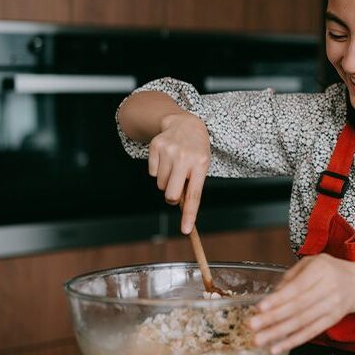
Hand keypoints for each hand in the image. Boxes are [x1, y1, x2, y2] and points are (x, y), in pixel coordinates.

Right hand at [147, 112, 209, 233]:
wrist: (185, 124)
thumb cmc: (196, 150)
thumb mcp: (202, 165)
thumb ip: (193, 184)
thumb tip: (181, 207)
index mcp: (201, 164)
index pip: (194, 195)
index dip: (189, 215)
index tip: (186, 230)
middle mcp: (185, 157)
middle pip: (171, 194)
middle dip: (172, 197)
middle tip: (177, 189)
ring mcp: (169, 151)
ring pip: (161, 184)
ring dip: (166, 181)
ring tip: (175, 167)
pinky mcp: (155, 147)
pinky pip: (152, 173)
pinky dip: (158, 170)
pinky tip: (166, 159)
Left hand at [248, 254, 354, 354]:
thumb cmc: (328, 271)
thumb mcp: (311, 262)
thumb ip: (291, 277)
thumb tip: (271, 297)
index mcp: (321, 269)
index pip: (297, 287)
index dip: (279, 299)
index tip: (260, 307)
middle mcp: (329, 288)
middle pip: (298, 307)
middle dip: (273, 318)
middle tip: (253, 326)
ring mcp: (332, 306)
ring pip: (303, 322)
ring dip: (279, 333)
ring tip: (260, 340)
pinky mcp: (332, 320)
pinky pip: (311, 332)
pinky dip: (293, 341)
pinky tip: (277, 347)